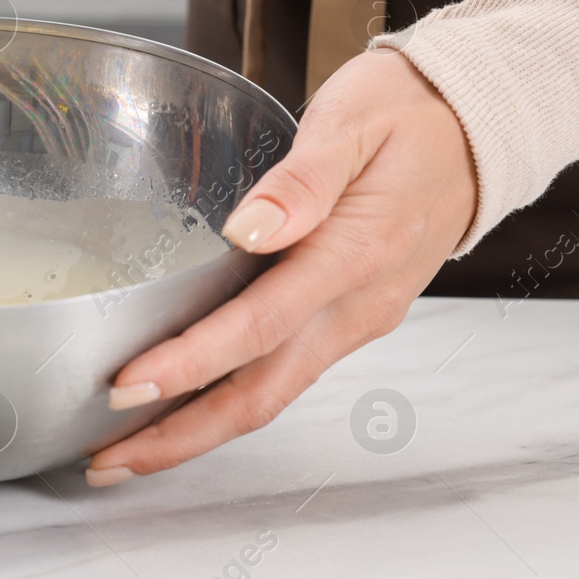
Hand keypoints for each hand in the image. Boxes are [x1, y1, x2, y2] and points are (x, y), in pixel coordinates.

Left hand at [86, 50, 477, 485]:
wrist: (473, 131)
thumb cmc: (406, 118)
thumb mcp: (352, 123)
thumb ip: (301, 181)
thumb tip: (248, 228)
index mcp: (352, 254)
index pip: (258, 326)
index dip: (190, 363)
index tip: (126, 385)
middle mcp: (354, 305)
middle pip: (258, 393)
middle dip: (178, 435)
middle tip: (106, 459)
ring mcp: (353, 323)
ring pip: (269, 398)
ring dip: (196, 434)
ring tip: (124, 454)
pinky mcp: (346, 324)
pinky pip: (281, 379)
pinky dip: (226, 408)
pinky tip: (179, 413)